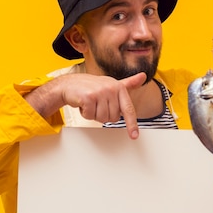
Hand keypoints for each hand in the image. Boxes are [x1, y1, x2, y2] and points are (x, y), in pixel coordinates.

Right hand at [25, 72, 146, 139]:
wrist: (69, 84)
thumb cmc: (91, 86)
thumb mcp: (111, 84)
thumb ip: (128, 83)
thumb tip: (143, 76)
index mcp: (119, 87)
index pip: (128, 109)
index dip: (132, 124)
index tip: (134, 136)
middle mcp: (111, 88)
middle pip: (113, 118)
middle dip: (104, 115)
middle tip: (98, 105)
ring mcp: (100, 92)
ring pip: (102, 118)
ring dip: (95, 115)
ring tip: (91, 104)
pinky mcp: (88, 97)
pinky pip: (91, 116)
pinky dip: (86, 114)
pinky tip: (83, 104)